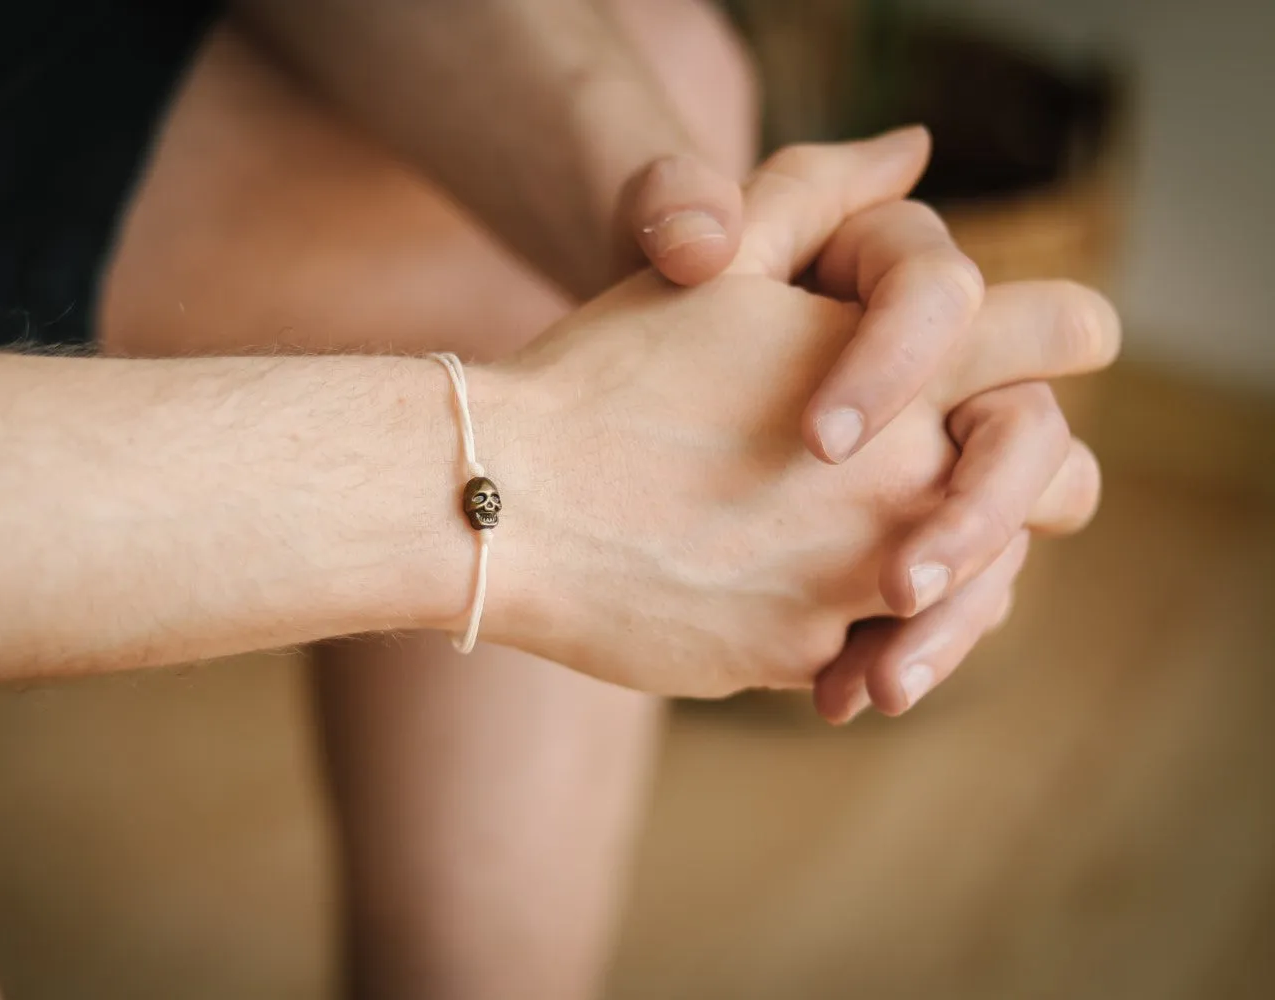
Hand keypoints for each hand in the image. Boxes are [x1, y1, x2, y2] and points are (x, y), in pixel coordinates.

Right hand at [474, 137, 1116, 698]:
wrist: (502, 504)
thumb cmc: (601, 378)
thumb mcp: (709, 266)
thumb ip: (820, 199)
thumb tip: (911, 151)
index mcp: (906, 372)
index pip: (1065, 335)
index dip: (1050, 339)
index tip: (1007, 361)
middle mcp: (909, 483)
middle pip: (1054, 488)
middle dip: (1011, 480)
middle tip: (941, 471)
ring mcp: (860, 584)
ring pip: (967, 589)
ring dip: (926, 566)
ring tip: (824, 537)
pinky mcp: (803, 660)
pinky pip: (864, 648)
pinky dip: (837, 627)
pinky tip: (758, 588)